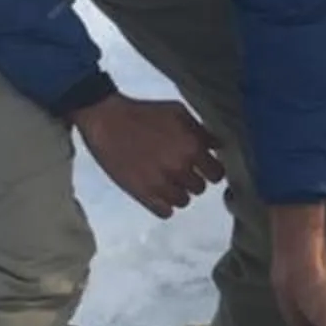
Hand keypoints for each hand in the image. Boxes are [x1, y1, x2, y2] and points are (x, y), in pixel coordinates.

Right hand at [71, 92, 225, 218]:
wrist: (106, 120)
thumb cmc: (144, 113)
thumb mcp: (178, 112)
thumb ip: (201, 131)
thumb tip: (219, 147)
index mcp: (191, 146)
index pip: (217, 173)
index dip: (212, 169)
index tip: (204, 166)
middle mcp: (179, 168)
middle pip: (201, 188)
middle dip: (194, 179)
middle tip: (182, 171)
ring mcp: (160, 184)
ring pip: (184, 202)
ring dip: (179, 192)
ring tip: (168, 181)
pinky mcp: (142, 194)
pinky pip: (165, 213)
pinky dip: (165, 205)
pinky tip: (159, 192)